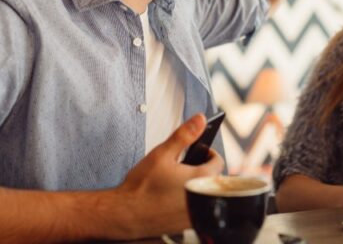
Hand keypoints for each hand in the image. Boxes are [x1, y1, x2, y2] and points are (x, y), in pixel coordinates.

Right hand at [112, 114, 224, 238]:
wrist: (124, 215)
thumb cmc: (142, 186)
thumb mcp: (162, 154)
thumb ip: (184, 135)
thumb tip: (200, 119)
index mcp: (201, 180)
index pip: (218, 163)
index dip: (208, 154)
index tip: (198, 152)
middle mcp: (202, 199)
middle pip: (212, 179)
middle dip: (201, 170)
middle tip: (184, 166)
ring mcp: (194, 214)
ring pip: (202, 194)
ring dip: (195, 186)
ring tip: (176, 181)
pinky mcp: (185, 224)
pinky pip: (194, 209)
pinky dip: (187, 201)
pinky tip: (170, 197)